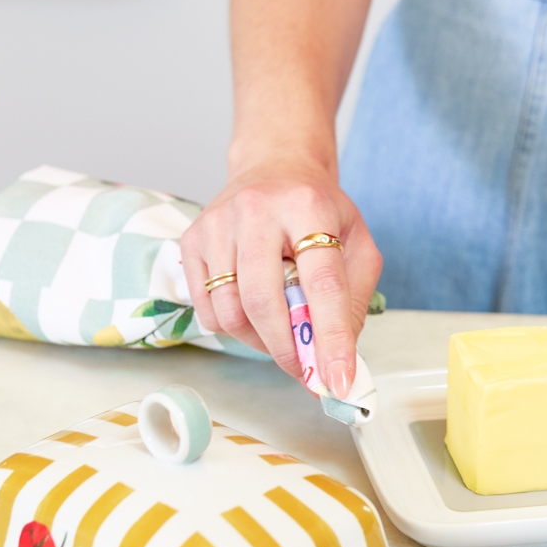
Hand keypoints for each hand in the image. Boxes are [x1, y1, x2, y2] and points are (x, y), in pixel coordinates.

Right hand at [180, 156, 381, 398]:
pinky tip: (254, 311)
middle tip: (306, 371)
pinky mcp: (191, 239)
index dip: (331, 336)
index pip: (322, 282)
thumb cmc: (318, 211)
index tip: (338, 380)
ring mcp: (217, 224)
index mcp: (308, 206)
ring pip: (231, 312)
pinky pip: (207, 309)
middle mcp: (257, 210)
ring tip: (281, 334)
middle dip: (288, 351)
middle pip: (265, 302)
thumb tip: (340, 360)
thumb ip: (354, 298)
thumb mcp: (355, 242)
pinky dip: (233, 327)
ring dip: (260, 342)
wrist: (274, 167)